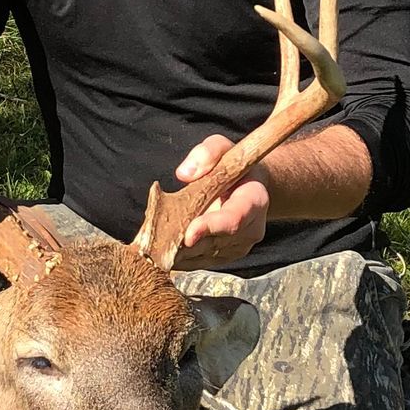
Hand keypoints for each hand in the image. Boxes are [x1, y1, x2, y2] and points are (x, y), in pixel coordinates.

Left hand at [168, 134, 268, 270]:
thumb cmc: (233, 165)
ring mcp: (240, 247)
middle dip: (183, 243)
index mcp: (254, 200)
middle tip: (155, 239)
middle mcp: (252, 229)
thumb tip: (184, 174)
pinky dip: (179, 257)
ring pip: (203, 256)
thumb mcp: (221, 147)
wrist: (249, 186)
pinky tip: (164, 246)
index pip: (234, 219)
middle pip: (214, 242)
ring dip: (178, 252)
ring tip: (155, 241)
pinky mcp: (226, 257)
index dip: (211, 227)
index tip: (188, 235)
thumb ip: (206, 153)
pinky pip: (199, 262)